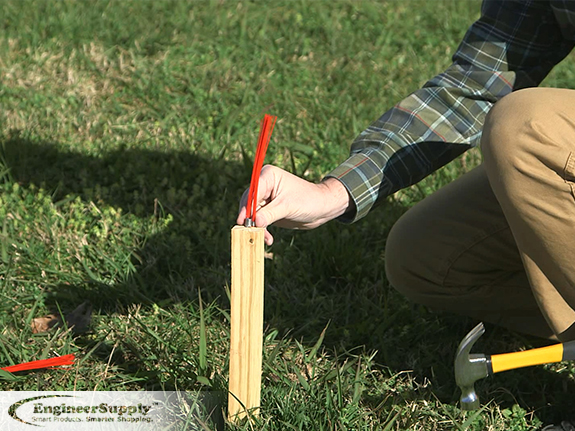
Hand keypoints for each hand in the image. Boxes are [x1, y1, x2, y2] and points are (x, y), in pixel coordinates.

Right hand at [237, 165, 352, 244]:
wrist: (322, 209)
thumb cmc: (308, 200)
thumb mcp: (288, 207)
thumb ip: (270, 214)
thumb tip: (254, 222)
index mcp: (268, 176)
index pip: (252, 191)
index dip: (246, 207)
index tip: (243, 220)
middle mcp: (264, 185)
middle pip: (248, 203)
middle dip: (250, 219)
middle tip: (250, 232)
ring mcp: (266, 198)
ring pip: (252, 214)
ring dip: (256, 227)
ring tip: (265, 238)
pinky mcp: (268, 210)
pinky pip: (259, 221)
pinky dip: (262, 230)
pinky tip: (268, 239)